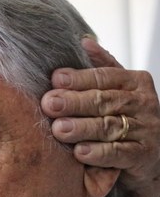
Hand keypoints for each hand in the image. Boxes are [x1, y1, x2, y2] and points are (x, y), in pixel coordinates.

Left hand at [42, 38, 159, 196]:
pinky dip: (99, 153)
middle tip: (49, 104)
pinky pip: (119, 153)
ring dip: (82, 128)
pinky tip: (80, 152)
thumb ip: (103, 68)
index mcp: (135, 82)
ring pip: (109, 127)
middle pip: (104, 101)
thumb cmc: (125, 118)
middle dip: (74, 102)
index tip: (55, 79)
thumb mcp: (117, 90)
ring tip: (59, 129)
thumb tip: (84, 42)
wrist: (147, 155)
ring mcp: (146, 130)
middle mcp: (144, 103)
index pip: (105, 77)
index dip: (79, 78)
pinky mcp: (143, 155)